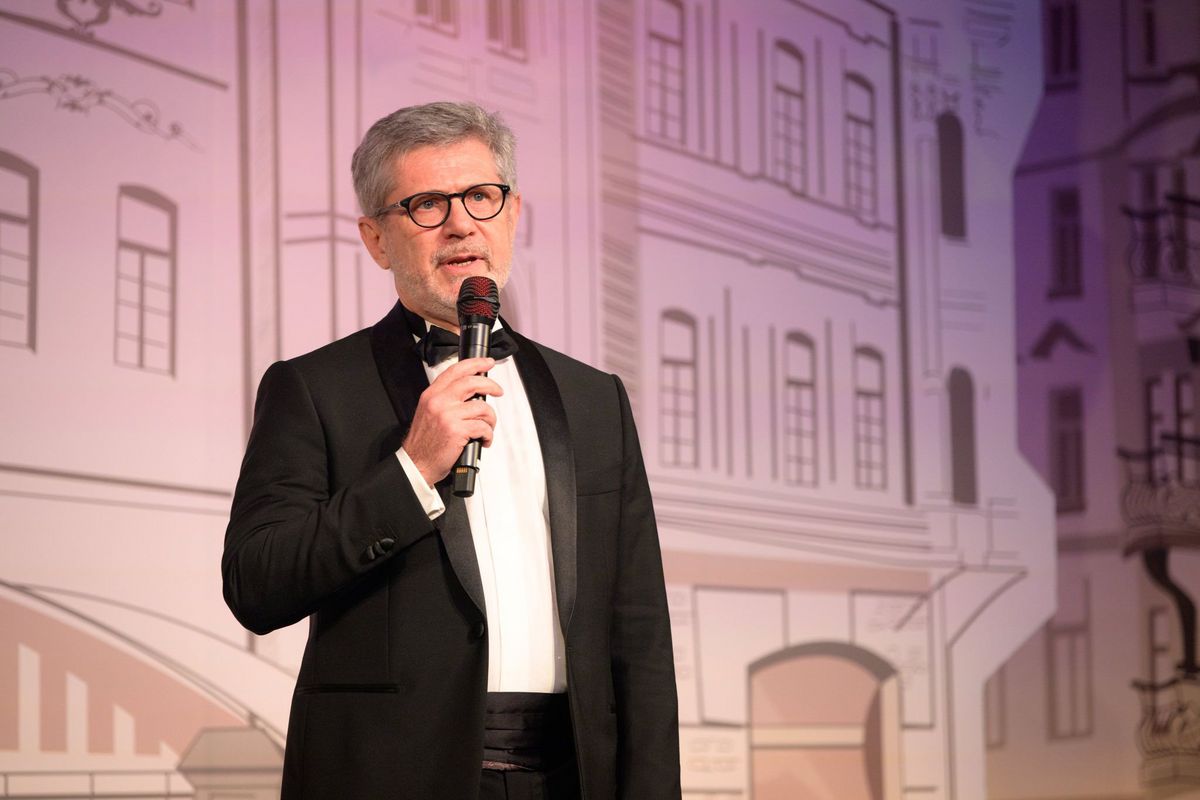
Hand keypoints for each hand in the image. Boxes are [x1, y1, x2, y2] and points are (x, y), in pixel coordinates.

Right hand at [403, 357, 501, 485]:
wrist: (416, 463)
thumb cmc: (425, 442)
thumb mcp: (429, 412)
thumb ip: (445, 399)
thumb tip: (471, 392)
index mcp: (432, 395)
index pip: (456, 370)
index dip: (475, 364)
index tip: (487, 363)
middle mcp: (439, 401)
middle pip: (472, 382)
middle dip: (491, 385)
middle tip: (498, 391)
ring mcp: (448, 415)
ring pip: (482, 407)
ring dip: (491, 419)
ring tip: (487, 428)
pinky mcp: (457, 430)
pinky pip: (483, 427)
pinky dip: (488, 435)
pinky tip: (484, 440)